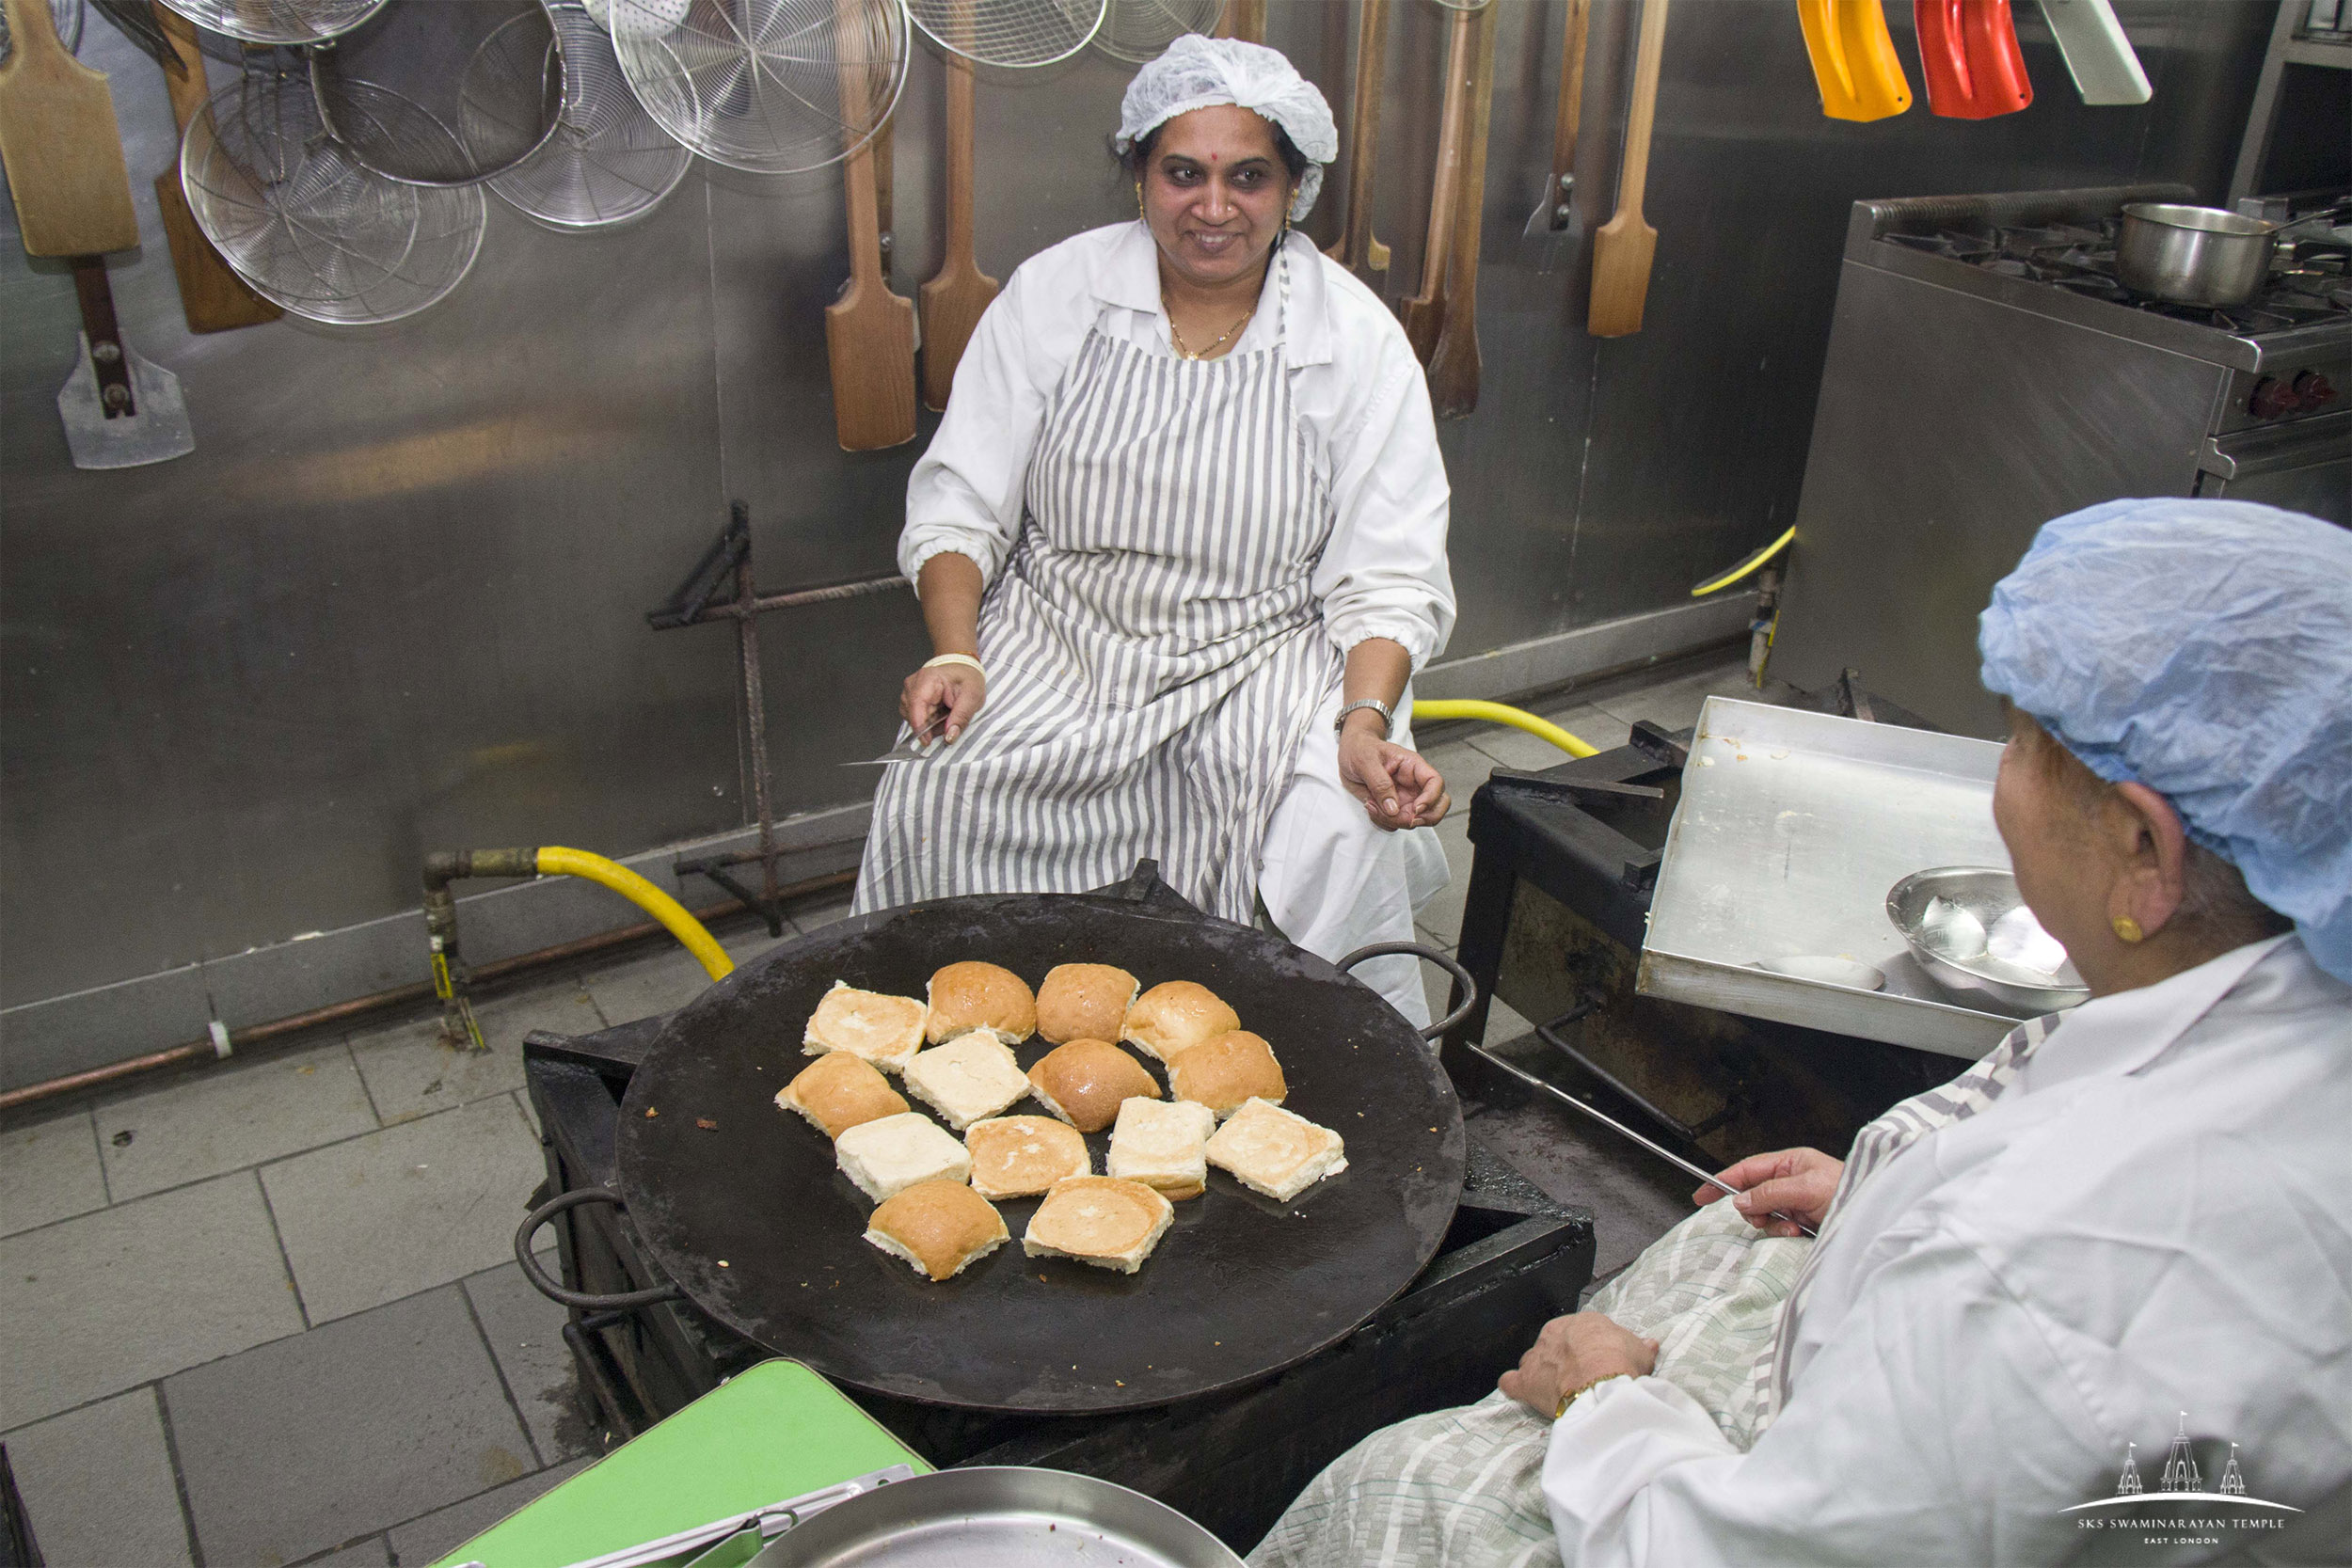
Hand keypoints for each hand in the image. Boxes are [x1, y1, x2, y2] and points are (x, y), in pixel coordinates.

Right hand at [900, 663, 986, 745]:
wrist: (962, 667)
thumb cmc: (967, 678)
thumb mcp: (972, 697)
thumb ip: (961, 717)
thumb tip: (949, 736)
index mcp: (928, 679)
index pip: (916, 705)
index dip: (920, 726)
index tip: (927, 741)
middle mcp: (913, 683)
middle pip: (913, 714)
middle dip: (930, 724)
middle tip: (949, 720)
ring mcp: (909, 690)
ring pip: (912, 717)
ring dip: (929, 722)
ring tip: (945, 714)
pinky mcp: (910, 697)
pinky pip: (914, 716)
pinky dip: (927, 720)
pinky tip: (938, 714)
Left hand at [1337, 725, 1449, 830]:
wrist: (1349, 754)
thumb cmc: (1361, 749)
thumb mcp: (1366, 761)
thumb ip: (1380, 783)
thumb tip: (1393, 808)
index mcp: (1413, 766)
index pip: (1435, 783)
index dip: (1431, 799)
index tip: (1415, 809)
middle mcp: (1413, 784)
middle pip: (1437, 806)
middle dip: (1424, 818)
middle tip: (1405, 819)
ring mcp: (1405, 798)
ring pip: (1414, 819)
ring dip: (1394, 820)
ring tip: (1371, 804)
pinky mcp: (1393, 808)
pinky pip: (1395, 823)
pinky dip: (1383, 821)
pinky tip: (1369, 805)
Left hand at [1499, 1313, 1658, 1416]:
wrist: (1602, 1384)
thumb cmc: (1620, 1363)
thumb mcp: (1640, 1351)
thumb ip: (1640, 1347)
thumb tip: (1650, 1345)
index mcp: (1582, 1323)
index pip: (1582, 1334)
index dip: (1589, 1351)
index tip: (1598, 1363)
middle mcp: (1555, 1334)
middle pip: (1554, 1346)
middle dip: (1564, 1361)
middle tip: (1580, 1379)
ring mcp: (1538, 1356)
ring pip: (1532, 1361)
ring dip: (1540, 1373)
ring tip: (1555, 1389)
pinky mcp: (1527, 1380)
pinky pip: (1512, 1381)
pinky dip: (1514, 1386)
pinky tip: (1520, 1391)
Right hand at [1696, 1146, 1843, 1237]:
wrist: (1875, 1217)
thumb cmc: (1850, 1192)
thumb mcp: (1806, 1188)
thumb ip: (1769, 1193)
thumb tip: (1741, 1201)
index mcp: (1790, 1163)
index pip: (1747, 1170)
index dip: (1722, 1181)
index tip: (1701, 1195)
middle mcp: (1791, 1182)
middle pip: (1752, 1196)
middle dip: (1756, 1210)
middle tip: (1768, 1217)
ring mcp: (1795, 1203)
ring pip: (1764, 1216)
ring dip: (1773, 1225)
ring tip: (1793, 1227)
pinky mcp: (1801, 1223)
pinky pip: (1778, 1230)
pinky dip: (1784, 1234)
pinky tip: (1799, 1233)